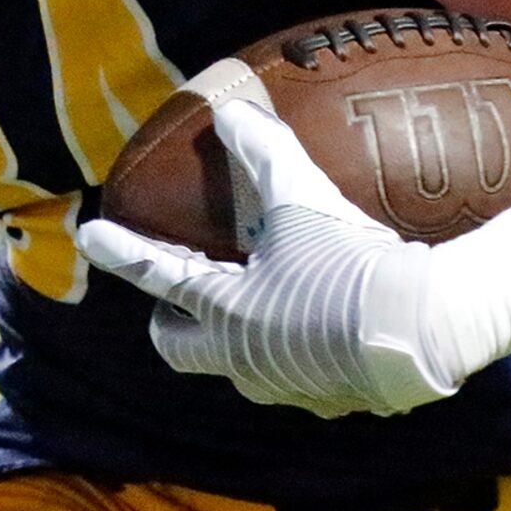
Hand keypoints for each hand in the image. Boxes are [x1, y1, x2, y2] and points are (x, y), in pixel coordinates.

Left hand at [77, 99, 454, 417]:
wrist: (420, 331)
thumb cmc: (348, 263)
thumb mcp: (303, 198)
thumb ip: (264, 151)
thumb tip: (232, 110)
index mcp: (225, 312)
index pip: (158, 274)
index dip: (123, 251)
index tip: (90, 236)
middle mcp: (243, 360)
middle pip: (181, 348)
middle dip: (171, 324)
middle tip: (175, 302)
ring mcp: (286, 387)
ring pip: (242, 366)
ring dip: (238, 338)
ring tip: (260, 306)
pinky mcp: (332, 400)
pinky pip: (300, 376)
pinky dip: (298, 351)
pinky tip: (326, 327)